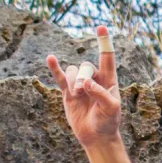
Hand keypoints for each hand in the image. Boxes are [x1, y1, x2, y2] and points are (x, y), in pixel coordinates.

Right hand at [46, 26, 121, 148]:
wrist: (96, 136)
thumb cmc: (108, 121)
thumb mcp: (111, 109)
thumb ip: (101, 94)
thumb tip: (86, 83)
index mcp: (109, 80)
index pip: (106, 57)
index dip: (104, 42)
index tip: (101, 27)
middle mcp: (94, 78)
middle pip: (85, 66)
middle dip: (82, 77)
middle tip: (82, 92)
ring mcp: (80, 84)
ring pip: (73, 71)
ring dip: (73, 81)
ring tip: (77, 95)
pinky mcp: (68, 92)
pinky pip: (60, 77)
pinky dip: (55, 68)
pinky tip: (50, 58)